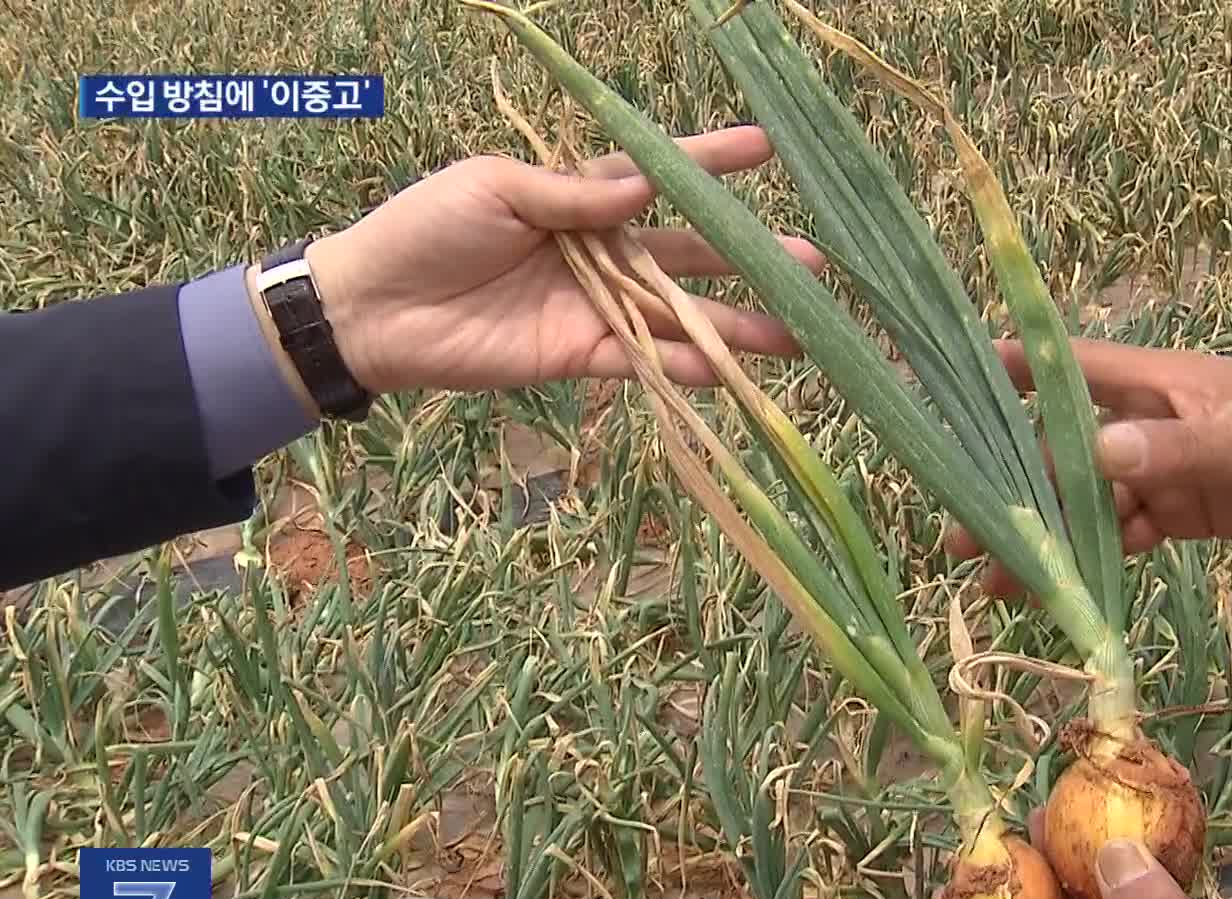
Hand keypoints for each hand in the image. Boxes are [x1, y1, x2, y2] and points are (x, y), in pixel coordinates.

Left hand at [280, 126, 822, 398]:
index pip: (658, 173)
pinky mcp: (580, 354)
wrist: (374, 307)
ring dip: (738, 325)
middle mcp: (601, 249)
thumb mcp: (494, 188)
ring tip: (800, 334)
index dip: (711, 161)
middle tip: (813, 265)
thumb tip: (642, 187)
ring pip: (681, 314)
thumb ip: (571, 193)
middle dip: (751, 258)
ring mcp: (596, 305)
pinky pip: (646, 361)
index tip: (767, 148)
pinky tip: (736, 373)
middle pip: (689, 252)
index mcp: (579, 195)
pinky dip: (689, 368)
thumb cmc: (425, 229)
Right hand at [942, 338, 1231, 596]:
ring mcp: (1158, 468)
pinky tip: (1052, 590)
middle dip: (1010, 482)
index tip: (944, 383)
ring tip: (990, 573)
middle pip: (1059, 449)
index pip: (1065, 365)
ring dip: (1042, 534)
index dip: (1006, 369)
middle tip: (959, 526)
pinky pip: (1120, 535)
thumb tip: (1098, 453)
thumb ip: (1175, 447)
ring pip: (1083, 501)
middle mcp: (1143, 421)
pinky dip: (1088, 560)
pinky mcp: (1177, 512)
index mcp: (1154, 382)